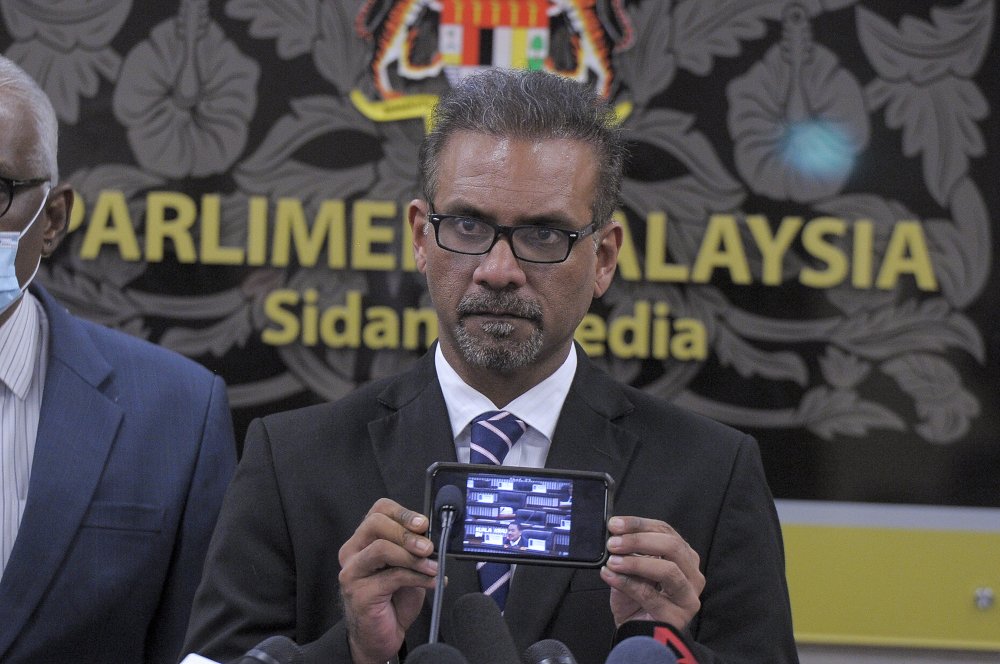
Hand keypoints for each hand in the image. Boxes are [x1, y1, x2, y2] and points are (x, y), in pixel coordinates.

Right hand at [339, 498, 438, 663]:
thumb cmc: (394, 600)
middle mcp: (353, 552)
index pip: (378, 511)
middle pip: (375, 524)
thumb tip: (432, 536)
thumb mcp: (408, 567)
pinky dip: (415, 576)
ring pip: (381, 548)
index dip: (402, 513)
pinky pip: (391, 576)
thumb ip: (414, 550)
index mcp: (364, 540)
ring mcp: (353, 572)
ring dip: (412, 556)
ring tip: (432, 566)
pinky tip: (429, 581)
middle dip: (406, 532)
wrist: (382, 636)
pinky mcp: (359, 593)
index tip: (423, 523)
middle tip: (427, 546)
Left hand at [600, 516, 704, 630]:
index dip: (639, 524)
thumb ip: (630, 552)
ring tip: (612, 561)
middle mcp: (692, 575)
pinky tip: (610, 576)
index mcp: (683, 557)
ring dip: (635, 562)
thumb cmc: (635, 600)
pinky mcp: (678, 617)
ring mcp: (688, 597)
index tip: (615, 524)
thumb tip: (616, 534)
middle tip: (613, 543)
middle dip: (638, 540)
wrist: (636, 634)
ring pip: (668, 570)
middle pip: (672, 546)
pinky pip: (651, 595)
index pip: (665, 531)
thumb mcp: (632, 570)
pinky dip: (627, 583)